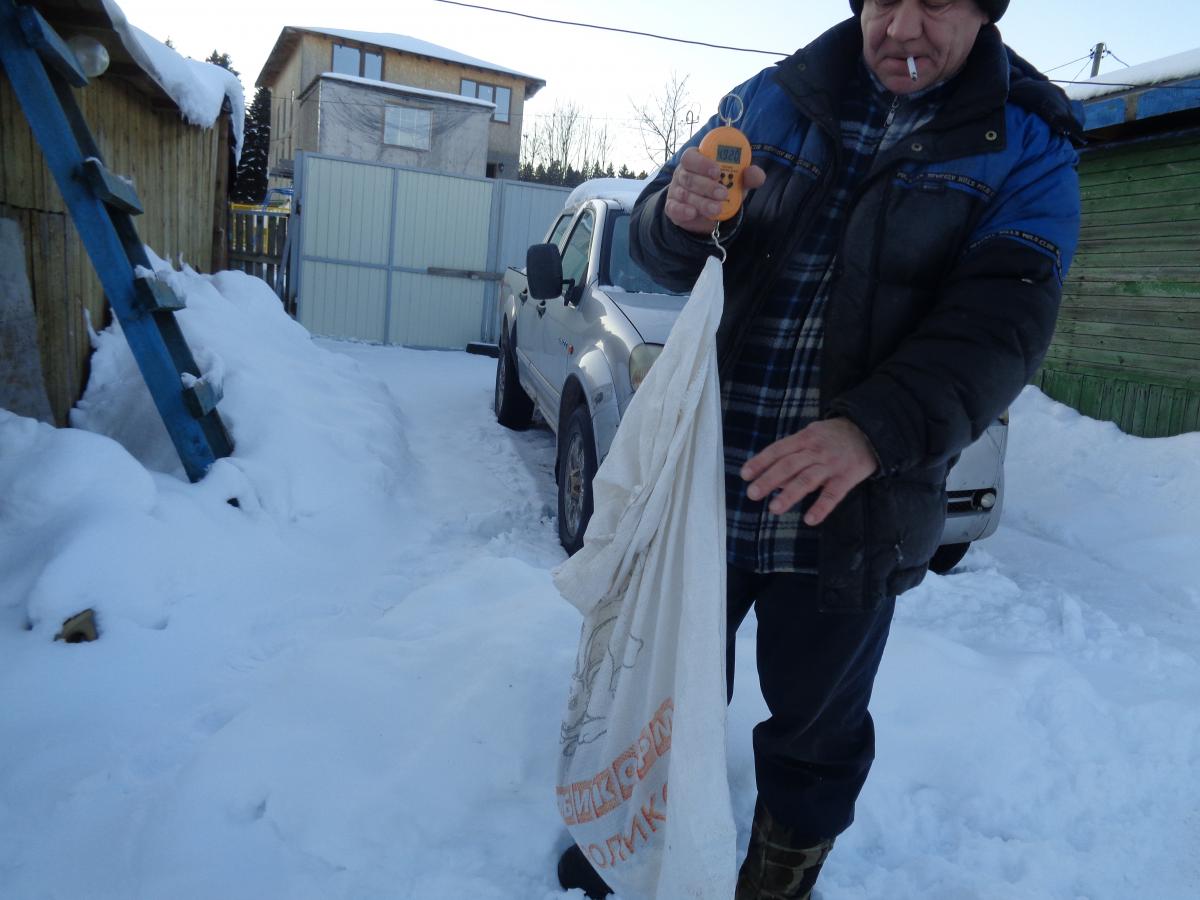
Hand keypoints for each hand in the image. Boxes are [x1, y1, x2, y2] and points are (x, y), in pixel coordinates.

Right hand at [664, 148, 765, 233]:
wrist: (712, 211)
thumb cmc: (724, 187)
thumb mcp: (739, 182)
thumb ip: (749, 176)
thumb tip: (754, 173)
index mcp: (696, 159)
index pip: (692, 156)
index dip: (703, 163)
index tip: (717, 171)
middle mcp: (683, 172)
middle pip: (688, 176)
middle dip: (706, 186)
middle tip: (722, 194)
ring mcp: (676, 190)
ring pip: (684, 194)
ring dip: (701, 202)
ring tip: (717, 209)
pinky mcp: (672, 207)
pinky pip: (674, 208)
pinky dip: (683, 211)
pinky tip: (693, 213)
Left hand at [741, 418, 878, 525]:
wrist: (870, 431)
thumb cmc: (833, 437)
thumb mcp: (811, 436)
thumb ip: (793, 455)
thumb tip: (774, 479)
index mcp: (805, 438)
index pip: (778, 450)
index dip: (760, 462)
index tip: (745, 475)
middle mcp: (816, 450)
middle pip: (789, 465)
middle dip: (769, 479)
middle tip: (752, 493)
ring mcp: (831, 464)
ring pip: (807, 479)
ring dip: (790, 494)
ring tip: (774, 508)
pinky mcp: (847, 477)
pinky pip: (833, 494)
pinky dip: (821, 507)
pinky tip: (810, 519)